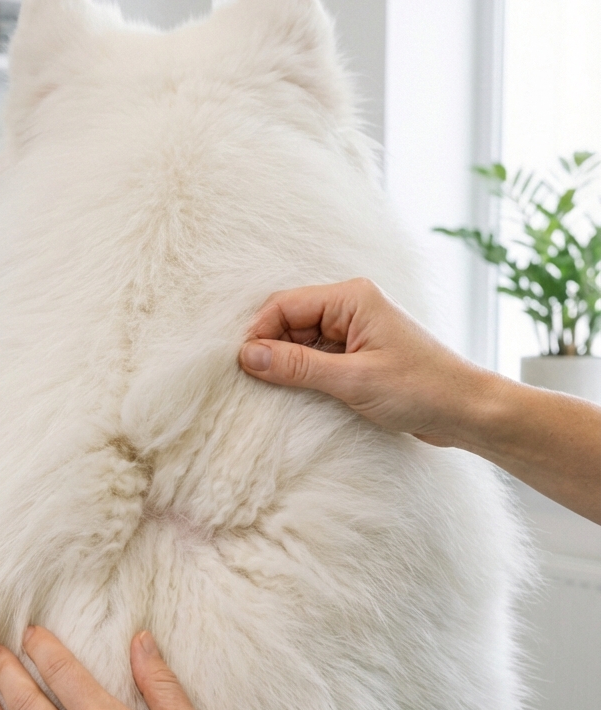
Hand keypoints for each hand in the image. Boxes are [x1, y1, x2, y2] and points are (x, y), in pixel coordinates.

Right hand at [238, 278, 498, 446]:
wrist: (466, 411)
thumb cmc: (421, 389)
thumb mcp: (353, 380)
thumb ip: (298, 367)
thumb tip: (248, 356)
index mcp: (352, 298)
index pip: (285, 305)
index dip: (259, 334)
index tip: (243, 367)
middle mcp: (351, 307)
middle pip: (289, 322)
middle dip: (270, 350)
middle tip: (254, 385)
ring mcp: (355, 332)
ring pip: (300, 343)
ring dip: (287, 366)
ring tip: (275, 394)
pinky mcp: (358, 356)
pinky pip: (317, 359)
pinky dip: (304, 376)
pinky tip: (297, 396)